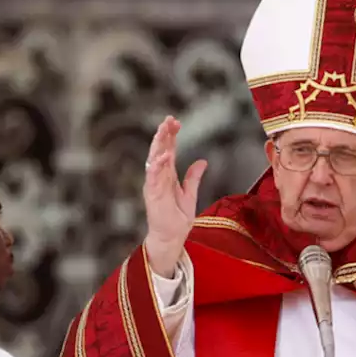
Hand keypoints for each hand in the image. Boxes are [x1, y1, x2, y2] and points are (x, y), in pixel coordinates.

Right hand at [143, 116, 207, 276]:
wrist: (171, 237)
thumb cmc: (177, 218)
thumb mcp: (190, 194)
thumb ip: (194, 177)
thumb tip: (202, 161)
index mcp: (167, 175)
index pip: (168, 150)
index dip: (171, 136)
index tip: (175, 121)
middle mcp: (158, 177)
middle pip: (160, 151)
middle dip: (163, 134)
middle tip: (169, 119)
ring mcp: (154, 185)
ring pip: (154, 160)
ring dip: (158, 145)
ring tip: (163, 130)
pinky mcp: (153, 195)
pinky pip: (153, 178)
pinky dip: (157, 166)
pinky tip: (162, 155)